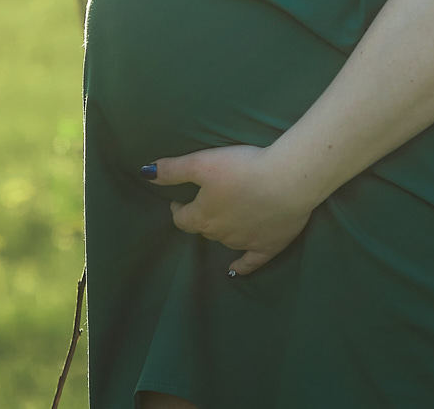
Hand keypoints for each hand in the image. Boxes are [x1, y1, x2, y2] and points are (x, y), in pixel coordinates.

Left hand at [145, 144, 318, 276]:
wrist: (288, 181)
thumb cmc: (243, 169)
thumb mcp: (203, 162)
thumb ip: (173, 170)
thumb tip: (146, 174)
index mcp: (203, 216)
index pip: (182, 219)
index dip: (179, 210)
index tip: (179, 201)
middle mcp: (221, 234)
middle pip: (204, 229)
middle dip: (202, 217)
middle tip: (206, 202)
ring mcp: (245, 243)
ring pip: (226, 240)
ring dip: (222, 231)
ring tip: (224, 218)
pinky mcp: (268, 247)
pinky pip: (251, 262)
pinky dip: (241, 266)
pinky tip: (234, 270)